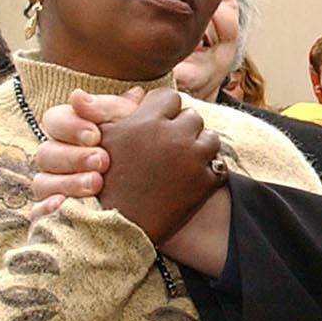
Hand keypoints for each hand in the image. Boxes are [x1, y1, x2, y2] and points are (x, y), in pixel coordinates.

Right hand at [30, 89, 141, 218]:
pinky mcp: (52, 213)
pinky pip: (38, 213)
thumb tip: (112, 94)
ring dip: (67, 182)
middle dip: (73, 157)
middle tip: (102, 161)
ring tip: (96, 185)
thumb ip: (118, 111)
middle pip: (46, 153)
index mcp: (69, 130)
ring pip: (42, 183)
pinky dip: (47, 210)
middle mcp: (55, 157)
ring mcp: (51, 186)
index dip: (70, 126)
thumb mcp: (131, 128)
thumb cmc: (136, 151)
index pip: (54, 120)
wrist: (147, 193)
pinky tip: (65, 207)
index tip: (95, 134)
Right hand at [95, 89, 222, 243]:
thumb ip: (118, 111)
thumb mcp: (104, 140)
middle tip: (169, 145)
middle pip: (192, 116)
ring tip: (183, 161)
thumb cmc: (103, 182)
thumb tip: (137, 91)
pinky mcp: (205, 183)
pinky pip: (219, 165)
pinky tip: (192, 178)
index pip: (169, 97)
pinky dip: (209, 171)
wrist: (117, 229)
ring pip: (210, 137)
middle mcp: (173, 135)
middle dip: (182, 128)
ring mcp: (192, 159)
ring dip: (199, 147)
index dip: (163, 110)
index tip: (157, 123)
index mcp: (147, 121)